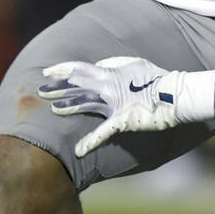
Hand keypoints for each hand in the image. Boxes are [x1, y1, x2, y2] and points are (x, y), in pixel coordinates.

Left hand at [39, 57, 180, 156]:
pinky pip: (103, 131)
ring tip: (53, 109)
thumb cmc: (157, 79)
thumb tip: (99, 65)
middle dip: (58, 89)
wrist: (174, 95)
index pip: (81, 69)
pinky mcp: (122, 120)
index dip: (63, 70)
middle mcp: (109, 87)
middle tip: (40, 91)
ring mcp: (114, 104)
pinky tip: (78, 150)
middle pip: (78, 87)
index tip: (47, 72)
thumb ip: (115, 63)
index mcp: (111, 73)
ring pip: (86, 105)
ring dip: (69, 108)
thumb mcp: (135, 64)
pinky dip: (91, 141)